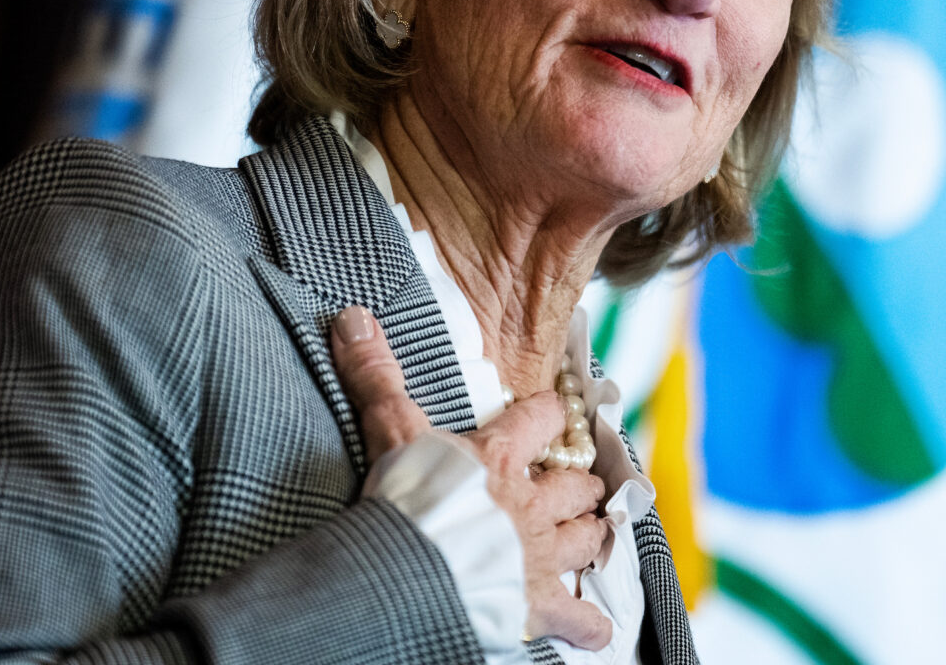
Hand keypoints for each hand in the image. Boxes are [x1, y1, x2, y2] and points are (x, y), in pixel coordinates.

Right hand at [330, 306, 611, 650]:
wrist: (407, 570)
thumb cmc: (403, 500)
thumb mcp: (390, 429)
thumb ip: (375, 375)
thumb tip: (352, 316)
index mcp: (501, 457)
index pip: (542, 419)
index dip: (550, 414)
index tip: (554, 411)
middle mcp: (531, 503)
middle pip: (575, 485)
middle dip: (578, 484)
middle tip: (574, 484)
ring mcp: (539, 556)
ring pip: (586, 540)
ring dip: (589, 536)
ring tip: (590, 533)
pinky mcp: (538, 606)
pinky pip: (580, 620)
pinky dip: (589, 625)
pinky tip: (594, 628)